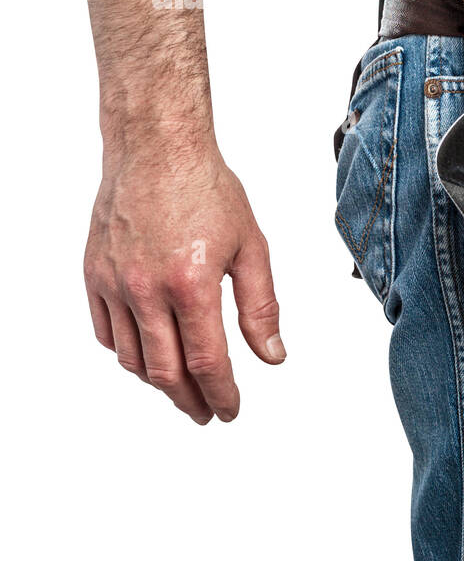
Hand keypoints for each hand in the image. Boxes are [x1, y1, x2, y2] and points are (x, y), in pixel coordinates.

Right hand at [84, 144, 283, 423]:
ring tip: (182, 389)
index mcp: (191, 284)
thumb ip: (261, 307)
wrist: (157, 148)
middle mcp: (146, 289)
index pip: (207, 362)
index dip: (222, 394)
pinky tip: (148, 356)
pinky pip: (105, 332)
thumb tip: (272, 356)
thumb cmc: (207, 189)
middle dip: (190, 401)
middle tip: (207, 413)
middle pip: (165, 371)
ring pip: (131, 358)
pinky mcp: (93, 274)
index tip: (231, 409)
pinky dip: (126, 353)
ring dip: (158, 382)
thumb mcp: (251, 247)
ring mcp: (114, 284)